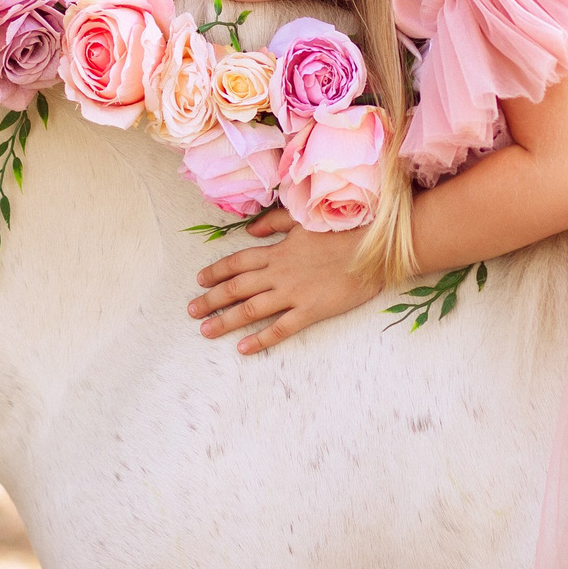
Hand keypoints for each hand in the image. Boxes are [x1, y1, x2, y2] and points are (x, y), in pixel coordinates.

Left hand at [189, 208, 382, 352]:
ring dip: (226, 321)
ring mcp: (293, 294)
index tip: (200, 280)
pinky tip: (243, 348)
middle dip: (211, 299)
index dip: (216, 271)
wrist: (374, 251)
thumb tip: (250, 231)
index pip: (237, 262)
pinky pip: (280, 328)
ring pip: (251, 309)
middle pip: (236, 287)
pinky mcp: (310, 311)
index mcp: (277, 251)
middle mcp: (279, 273)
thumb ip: (274, 224)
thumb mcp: (303, 220)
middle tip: (192, 310)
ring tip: (206, 330)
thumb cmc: (342, 232)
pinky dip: (260, 339)